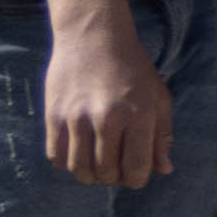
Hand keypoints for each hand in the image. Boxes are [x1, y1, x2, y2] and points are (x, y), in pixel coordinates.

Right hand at [36, 10, 169, 186]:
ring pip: (80, 169)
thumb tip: (164, 169)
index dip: (136, 179)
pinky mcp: (53, 115)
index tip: (134, 175)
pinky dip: (67, 163)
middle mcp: (107, 119)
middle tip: (115, 168)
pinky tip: (77, 153)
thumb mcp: (158, 98)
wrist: (94, 37)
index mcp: (138, 116)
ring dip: (89, 175)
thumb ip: (162, 136)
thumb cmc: (132, 68)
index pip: (136, 168)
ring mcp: (77, 118)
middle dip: (113, 177)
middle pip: (106, 172)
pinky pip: (56, 156)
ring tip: (96, 164)